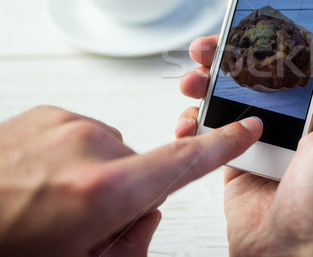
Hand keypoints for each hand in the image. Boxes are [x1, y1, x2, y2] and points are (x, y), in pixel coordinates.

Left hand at [0, 105, 261, 255]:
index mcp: (103, 192)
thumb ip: (133, 242)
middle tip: (82, 222)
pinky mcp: (47, 113)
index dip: (222, 145)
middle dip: (126, 194)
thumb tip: (146, 214)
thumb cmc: (6, 245)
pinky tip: (39, 180)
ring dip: (95, 175)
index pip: (184, 161)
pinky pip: (83, 135)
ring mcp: (67, 125)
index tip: (246, 127)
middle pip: (143, 168)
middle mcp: (90, 147)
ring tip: (50, 200)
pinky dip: (73, 156)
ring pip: (111, 152)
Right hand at [178, 29, 312, 255]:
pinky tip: (188, 118)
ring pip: (232, 97)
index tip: (254, 12)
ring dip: (208, 82)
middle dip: (232, 54)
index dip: (280, 33)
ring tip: (191, 76)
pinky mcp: (239, 160)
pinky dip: (195, 122)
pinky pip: (213, 132)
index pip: (303, 60)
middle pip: (260, 74)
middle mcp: (297, 123)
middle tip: (209, 44)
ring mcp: (266, 140)